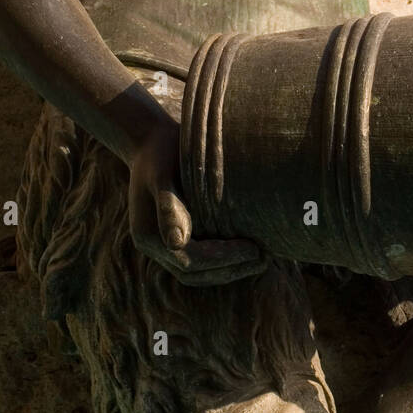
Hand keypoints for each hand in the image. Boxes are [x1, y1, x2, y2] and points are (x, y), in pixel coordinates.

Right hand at [128, 118, 266, 286]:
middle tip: (264, 259)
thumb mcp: (161, 174)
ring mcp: (164, 242)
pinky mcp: (176, 235)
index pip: (190, 261)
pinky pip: (200, 258)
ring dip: (229, 270)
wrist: (151, 138)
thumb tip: (178, 243)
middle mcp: (155, 245)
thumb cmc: (160, 151)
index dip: (223, 259)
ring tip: (261, 259)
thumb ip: (168, 205)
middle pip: (194, 273)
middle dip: (230, 270)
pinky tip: (247, 249)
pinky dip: (222, 260)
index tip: (253, 250)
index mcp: (148, 235)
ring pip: (198, 272)